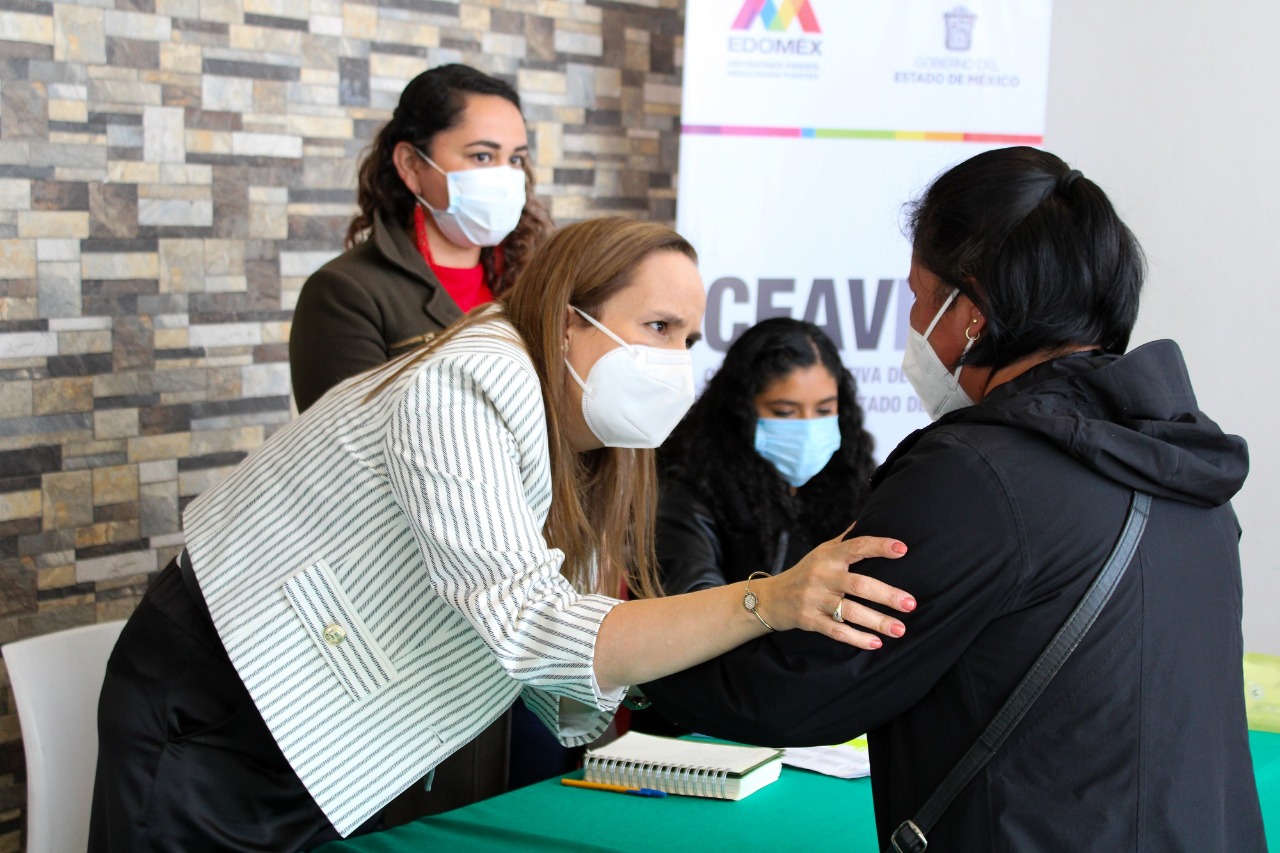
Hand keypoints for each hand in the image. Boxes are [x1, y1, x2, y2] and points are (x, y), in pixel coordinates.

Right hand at [753, 533, 912, 649]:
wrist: (770, 598)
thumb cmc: (804, 572)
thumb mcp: (822, 551)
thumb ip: (846, 540)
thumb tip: (870, 519)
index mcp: (828, 556)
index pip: (856, 546)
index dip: (879, 546)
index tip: (903, 549)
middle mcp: (822, 576)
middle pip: (858, 584)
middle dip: (887, 595)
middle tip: (911, 603)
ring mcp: (815, 599)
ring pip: (850, 611)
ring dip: (877, 621)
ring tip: (900, 629)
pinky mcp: (809, 620)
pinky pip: (836, 631)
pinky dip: (857, 638)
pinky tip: (876, 643)